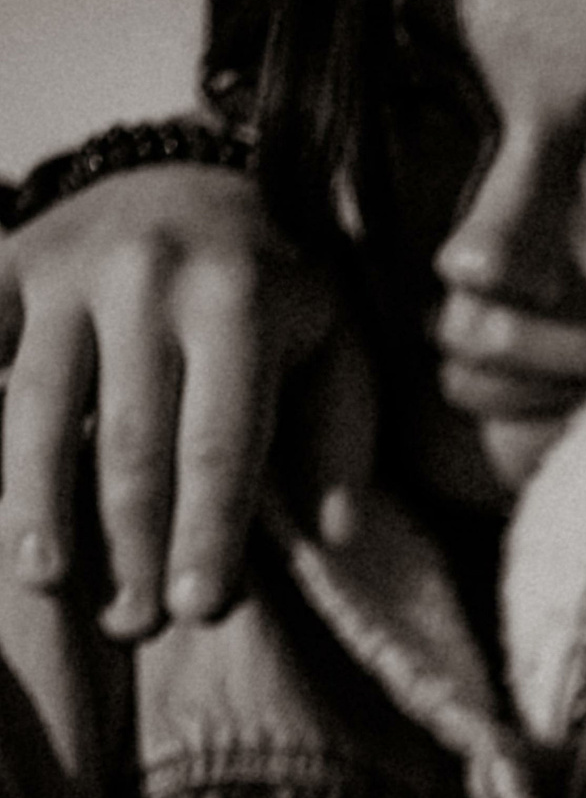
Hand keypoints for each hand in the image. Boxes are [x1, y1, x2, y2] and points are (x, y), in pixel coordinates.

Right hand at [0, 163, 376, 638]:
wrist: (199, 172)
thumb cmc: (279, 290)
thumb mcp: (338, 346)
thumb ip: (341, 437)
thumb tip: (334, 535)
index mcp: (239, 299)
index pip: (221, 442)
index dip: (208, 532)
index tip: (199, 611)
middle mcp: (147, 274)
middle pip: (131, 439)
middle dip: (133, 542)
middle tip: (136, 625)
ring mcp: (67, 265)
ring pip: (41, 405)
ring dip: (38, 502)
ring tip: (48, 578)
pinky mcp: (12, 261)